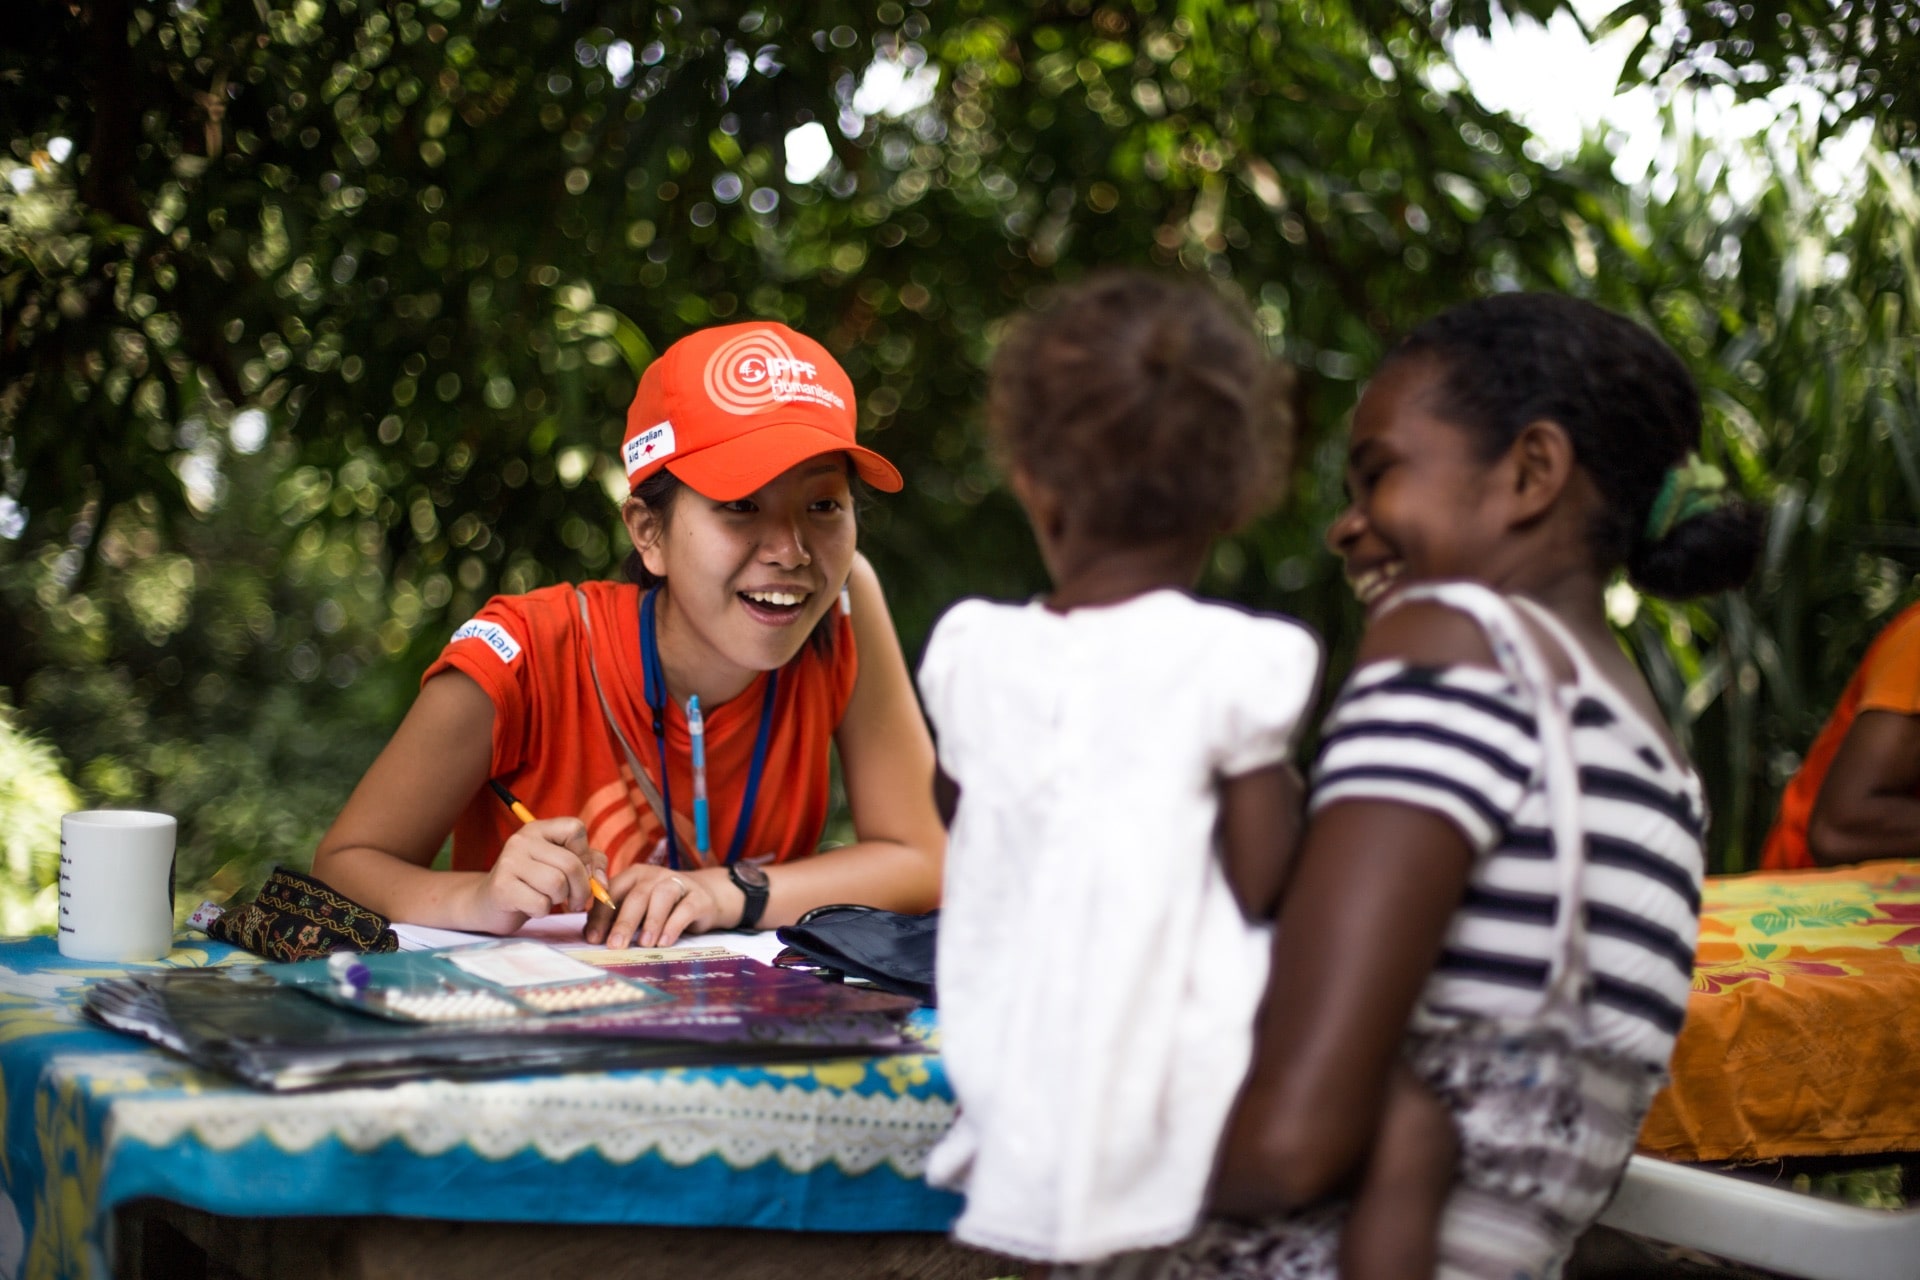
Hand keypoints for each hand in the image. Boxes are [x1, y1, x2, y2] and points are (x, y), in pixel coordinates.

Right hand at [461, 817, 605, 934]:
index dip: (585, 854)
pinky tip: (533, 907)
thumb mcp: (562, 866)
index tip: (580, 871)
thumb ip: (590, 864)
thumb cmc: (533, 884)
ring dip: (560, 899)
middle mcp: (522, 840)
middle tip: (576, 901)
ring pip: (557, 884)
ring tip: (551, 900)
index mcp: (538, 829)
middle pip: (571, 863)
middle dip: (582, 888)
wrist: (489, 904)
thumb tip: (602, 883)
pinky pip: (540, 903)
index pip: (575, 828)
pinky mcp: (502, 887)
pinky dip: (543, 911)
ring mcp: (509, 862)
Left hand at [585, 865, 744, 948]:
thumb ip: (615, 916)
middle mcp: (654, 875)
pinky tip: (664, 942)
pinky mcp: (698, 897)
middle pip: (636, 896)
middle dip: (624, 922)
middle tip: (615, 946)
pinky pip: (685, 909)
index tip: (593, 939)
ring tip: (644, 944)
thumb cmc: (661, 906)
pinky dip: (673, 926)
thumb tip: (591, 936)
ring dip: (651, 922)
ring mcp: (677, 883)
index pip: (612, 892)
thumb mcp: (637, 907)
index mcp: (633, 875)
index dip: (601, 916)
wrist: (704, 897)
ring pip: (661, 898)